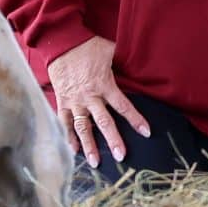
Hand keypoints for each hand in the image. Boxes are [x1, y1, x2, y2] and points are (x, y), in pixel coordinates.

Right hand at [46, 35, 148, 168]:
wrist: (61, 44)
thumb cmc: (89, 47)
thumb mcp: (111, 51)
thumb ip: (125, 61)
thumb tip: (142, 60)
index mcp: (104, 85)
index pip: (123, 106)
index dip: (135, 120)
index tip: (146, 132)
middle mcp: (89, 97)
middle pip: (103, 122)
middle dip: (113, 140)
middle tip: (121, 157)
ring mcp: (74, 101)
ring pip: (82, 127)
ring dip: (89, 145)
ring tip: (95, 163)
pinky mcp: (61, 101)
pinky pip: (64, 122)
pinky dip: (68, 137)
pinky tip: (73, 150)